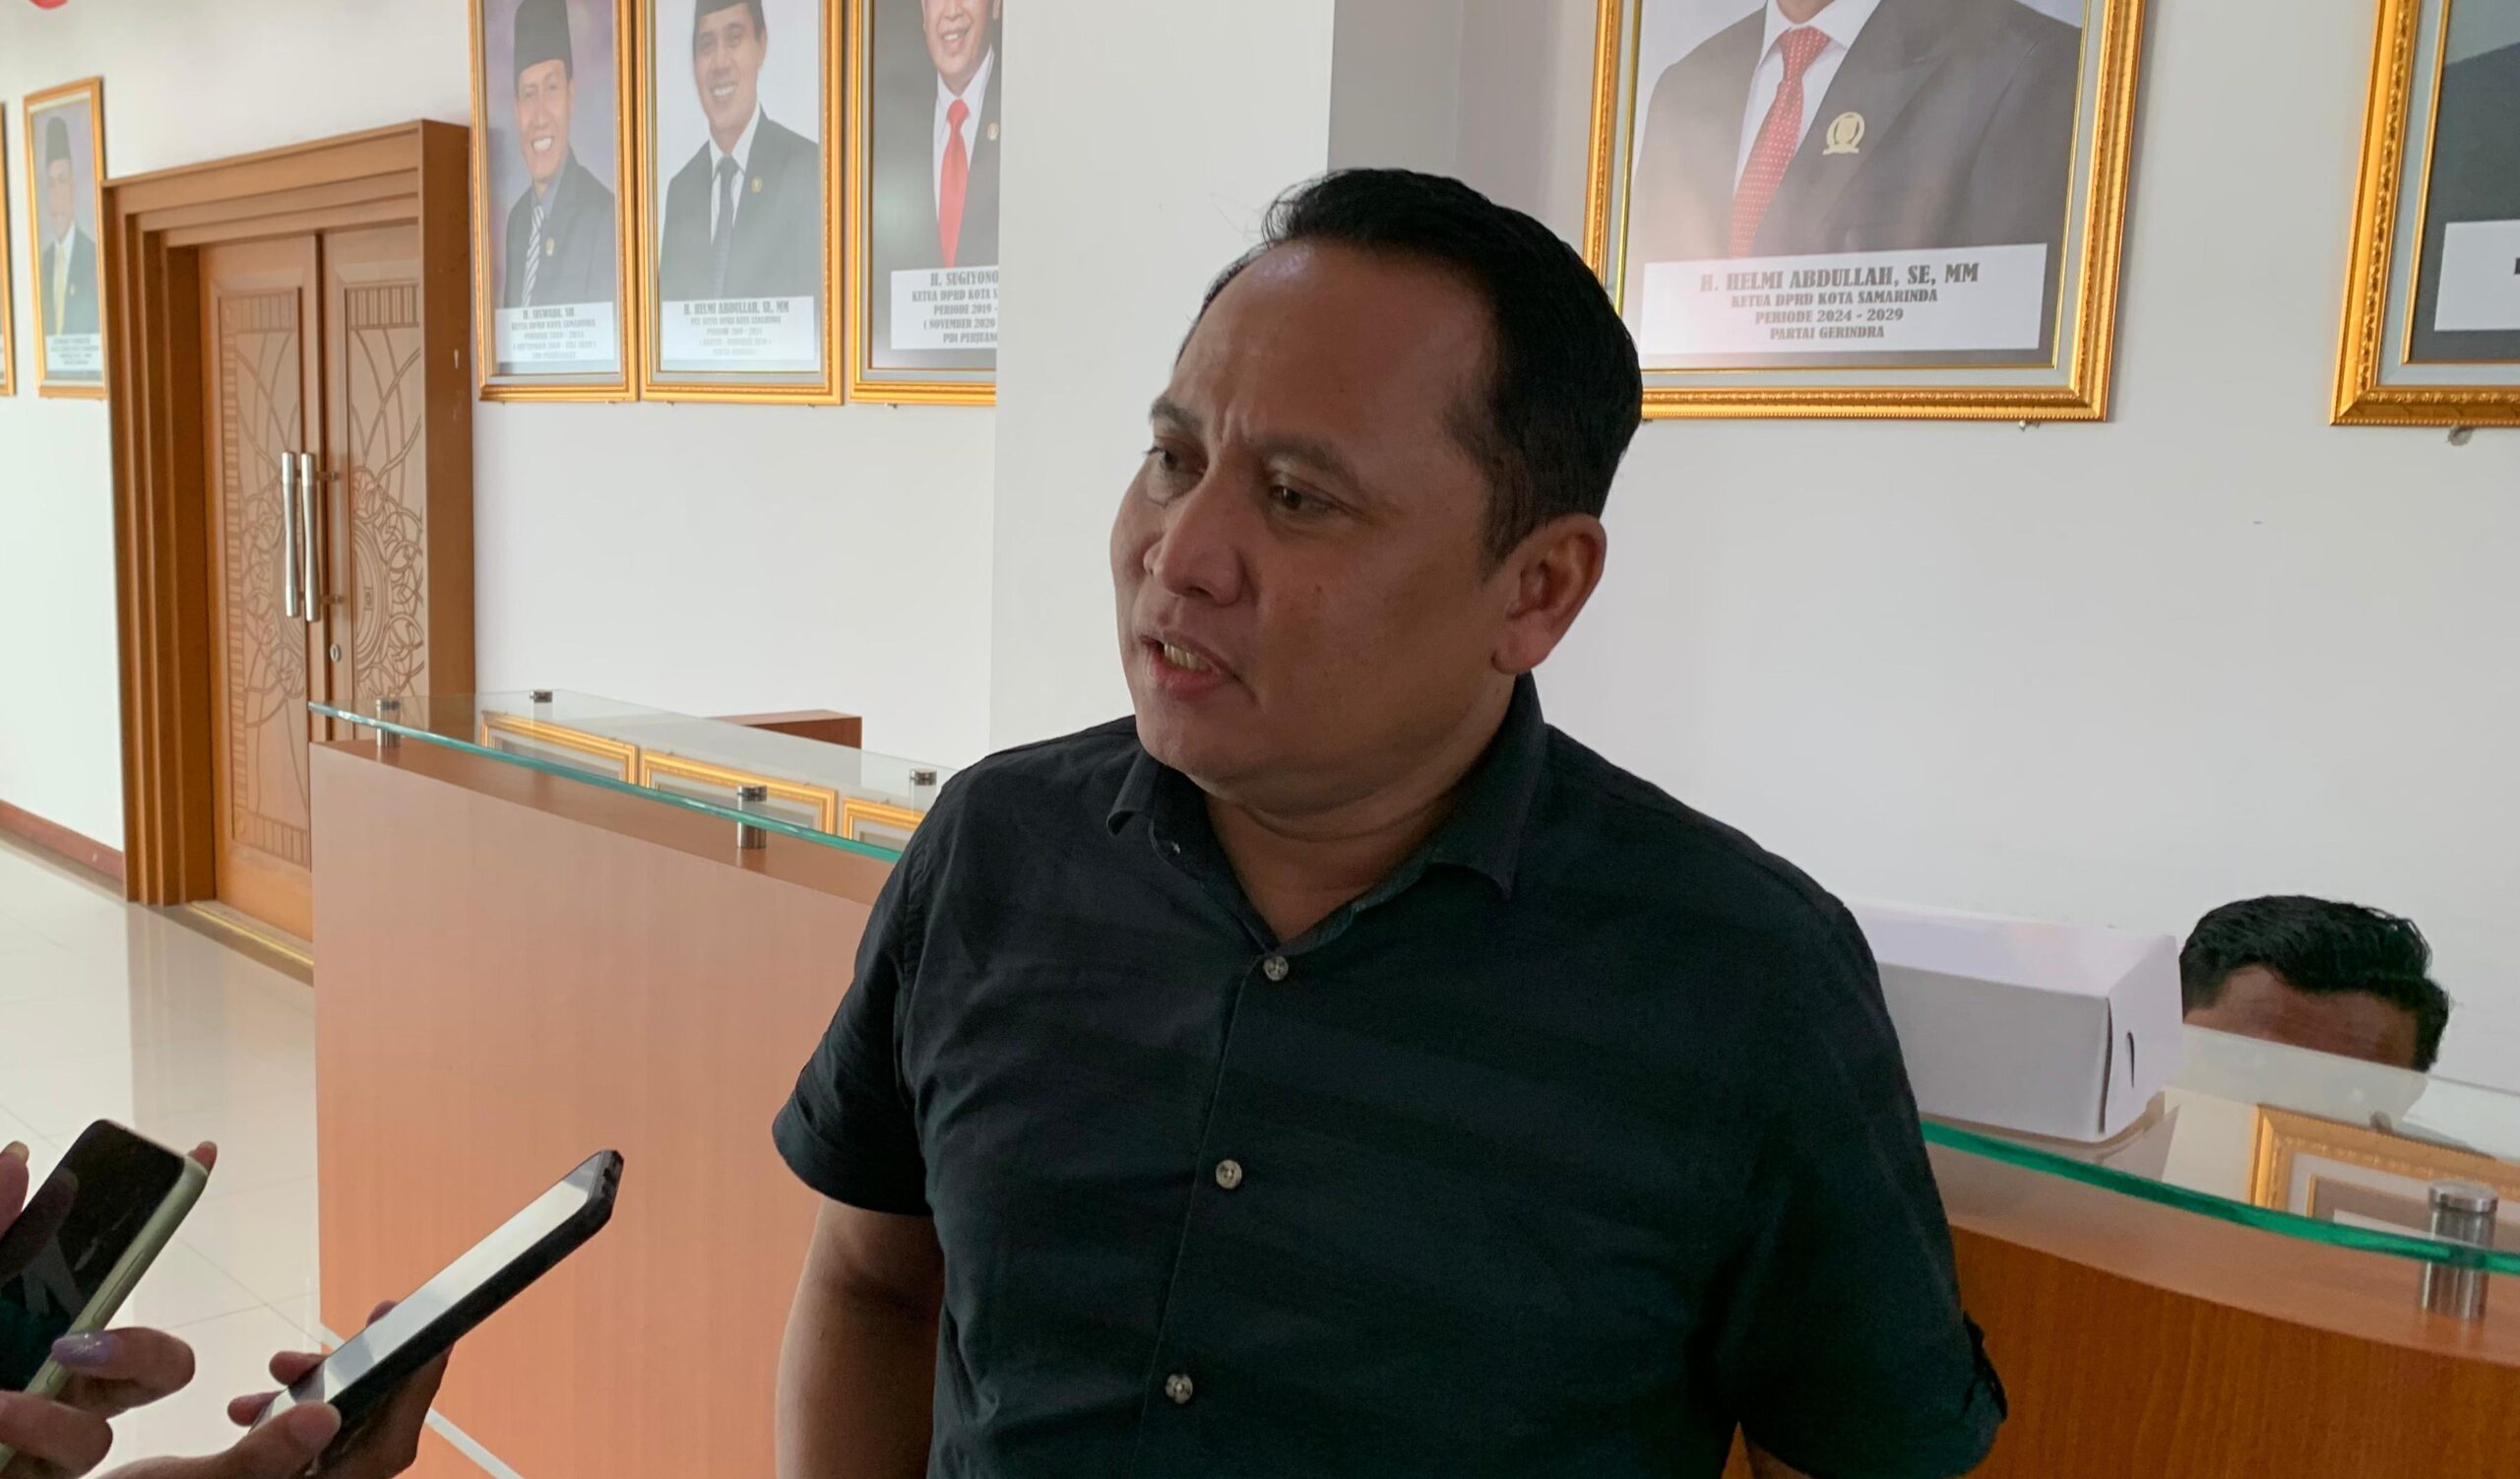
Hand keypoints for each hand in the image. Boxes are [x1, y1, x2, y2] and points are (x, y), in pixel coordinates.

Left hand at [0, 1142, 216, 1478]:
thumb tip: (17, 1160)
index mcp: (43, 1327)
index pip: (119, 1273)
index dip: (165, 1216)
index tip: (201, 1154)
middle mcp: (54, 1387)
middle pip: (159, 1369)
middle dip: (142, 1352)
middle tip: (78, 1342)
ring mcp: (39, 1443)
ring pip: (94, 1437)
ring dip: (43, 1416)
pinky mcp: (25, 1477)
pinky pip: (54, 1466)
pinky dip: (24, 1435)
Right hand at [217, 1302, 447, 1478]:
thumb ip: (265, 1456)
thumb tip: (324, 1414)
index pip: (389, 1448)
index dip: (417, 1390)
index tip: (437, 1334)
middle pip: (369, 1435)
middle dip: (368, 1377)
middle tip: (370, 1326)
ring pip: (334, 1436)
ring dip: (319, 1393)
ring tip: (282, 1367)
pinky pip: (299, 1446)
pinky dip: (284, 1416)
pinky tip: (248, 1403)